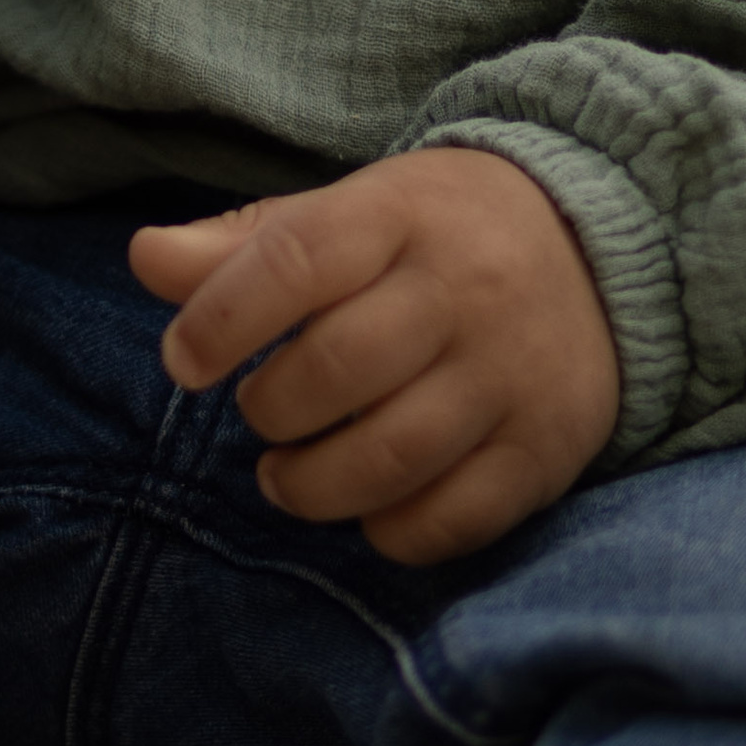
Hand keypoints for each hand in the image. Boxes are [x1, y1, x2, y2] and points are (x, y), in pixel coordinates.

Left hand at [129, 148, 617, 564]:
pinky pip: (453, 519)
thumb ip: (244, 249)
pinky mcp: (548, 447)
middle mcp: (467, 289)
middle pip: (338, 369)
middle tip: (262, 416)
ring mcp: (514, 373)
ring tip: (289, 478)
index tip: (186, 363)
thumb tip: (146, 257)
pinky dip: (391, 530)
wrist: (599, 249)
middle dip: (271, 412)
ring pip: (390, 457)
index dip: (221, 321)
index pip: (298, 261)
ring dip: (312, 487)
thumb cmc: (430, 242)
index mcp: (400, 215)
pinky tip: (369, 506)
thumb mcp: (344, 217)